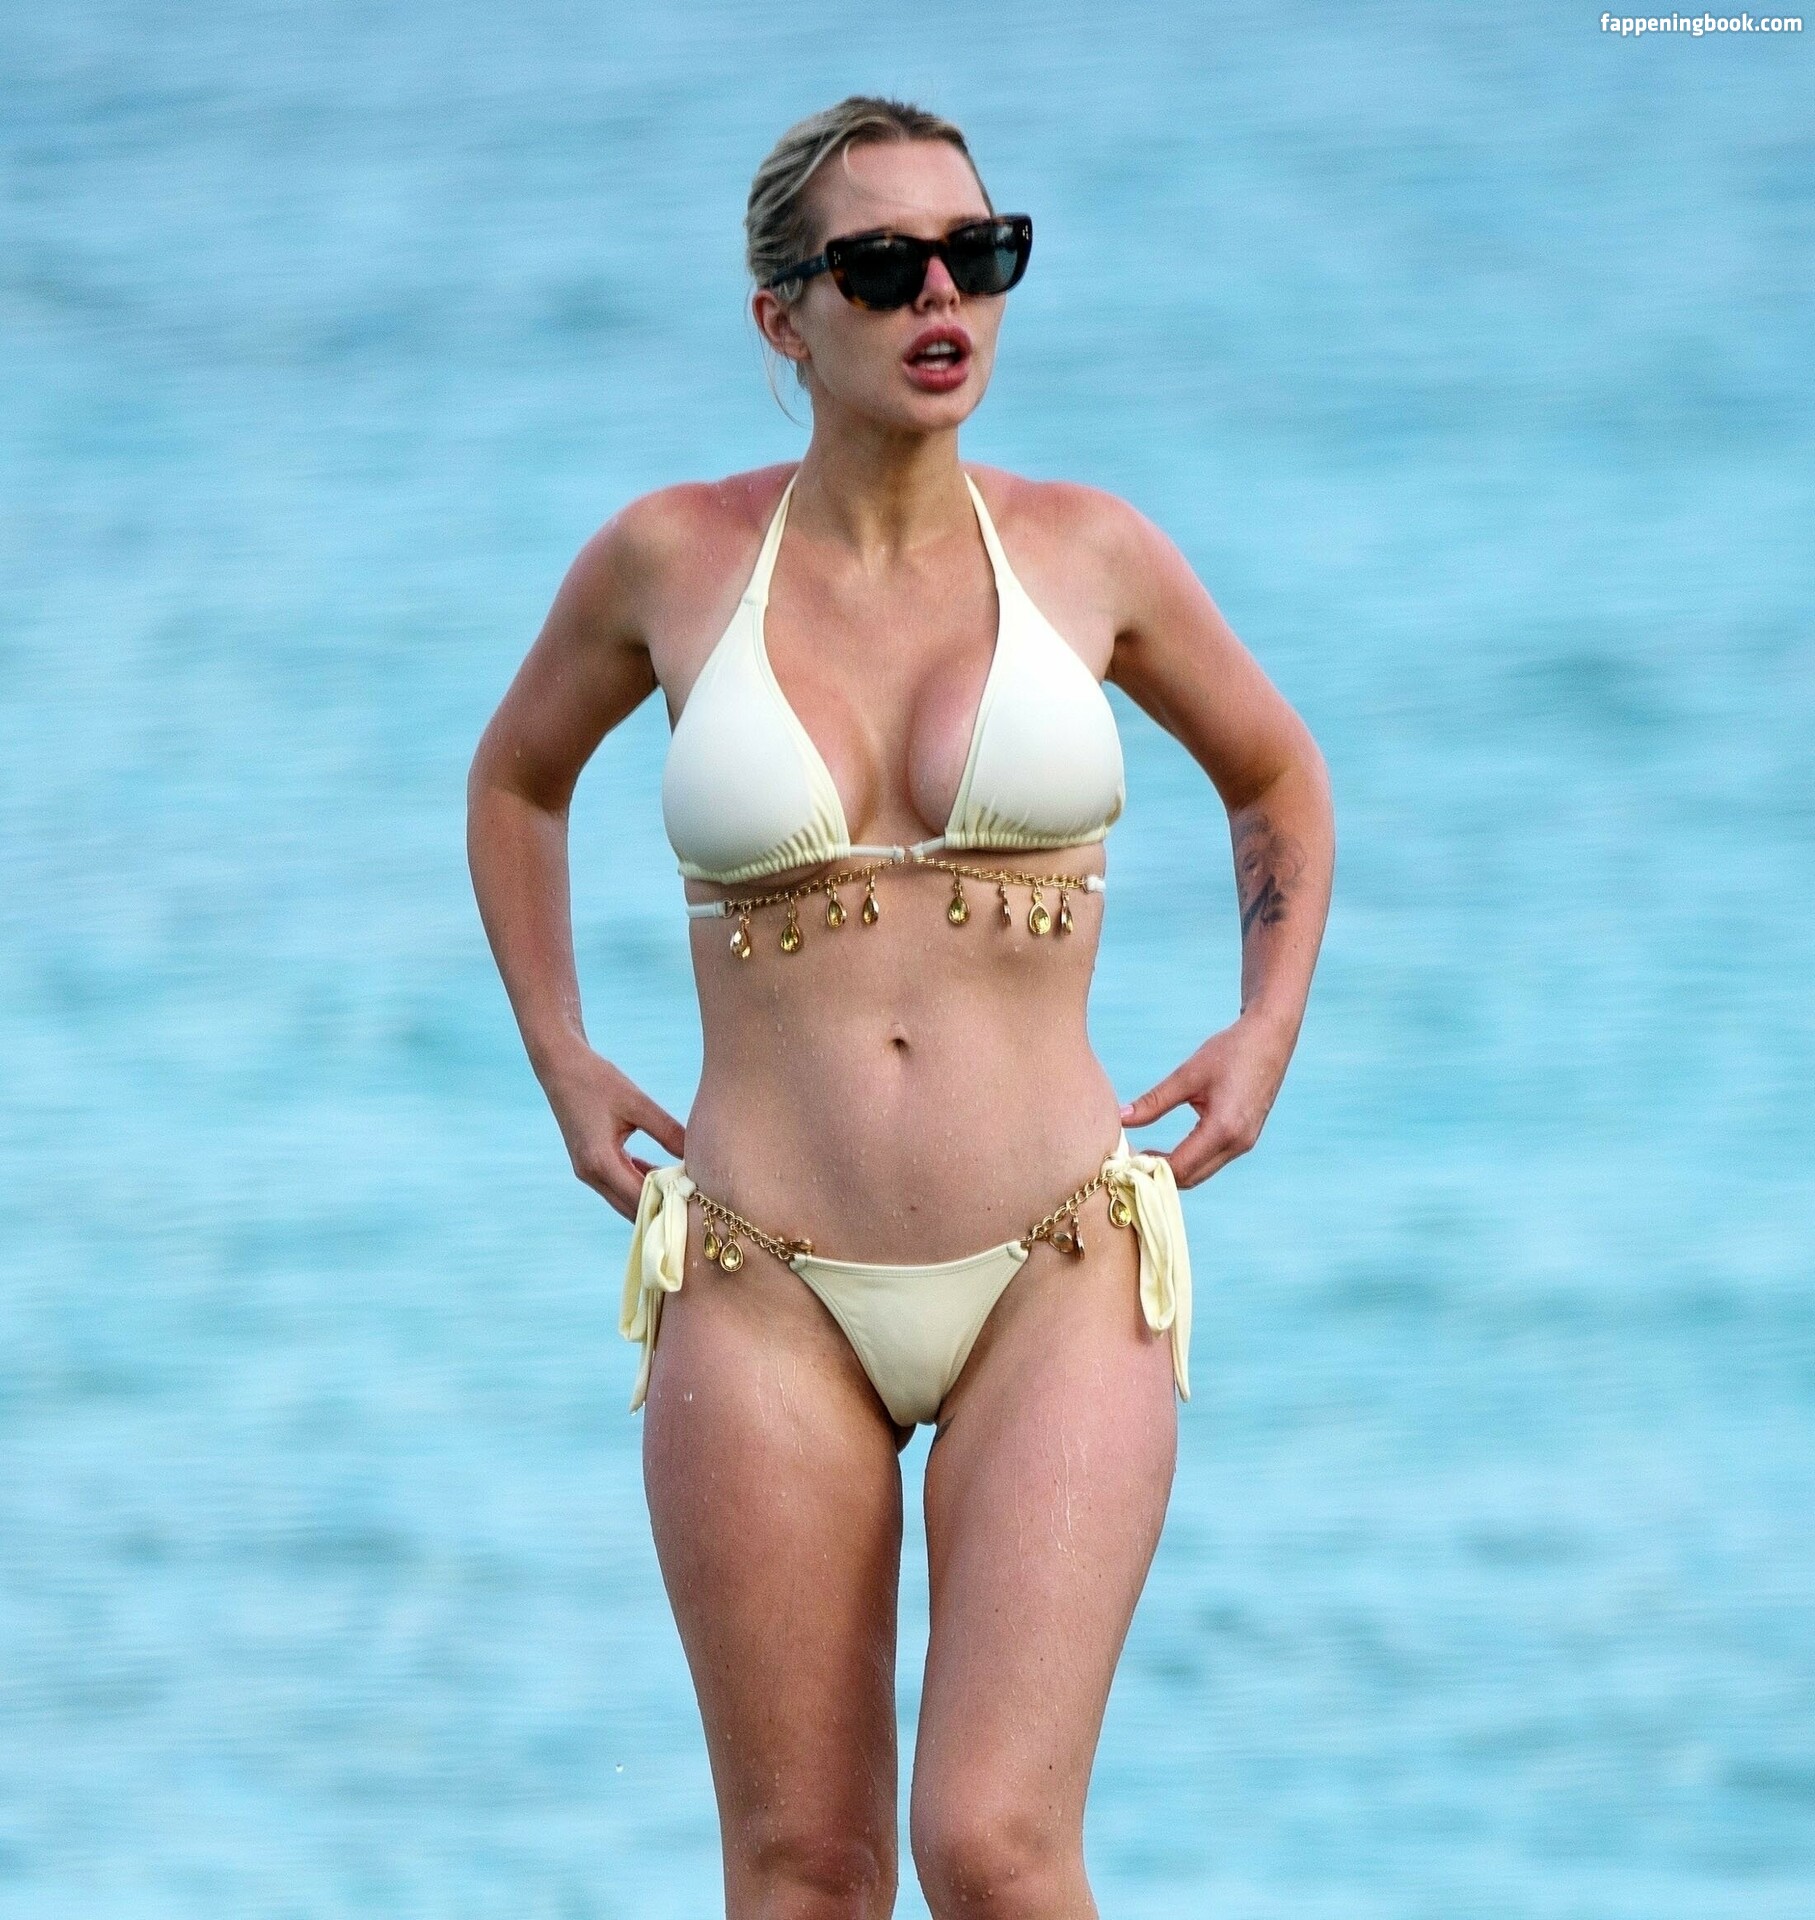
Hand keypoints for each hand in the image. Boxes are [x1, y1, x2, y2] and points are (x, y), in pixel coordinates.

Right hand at [540, 1049, 685, 1220]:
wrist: (561, 1067)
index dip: (670, 1203)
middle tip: (697, 1204)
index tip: (699, 1202)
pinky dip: (639, 1185)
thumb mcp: (638, 1104)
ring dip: (652, 1197)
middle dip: (663, 1208)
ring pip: (625, 1199)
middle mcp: (590, 1174)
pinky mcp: (588, 1164)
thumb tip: (698, 1156)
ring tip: (684, 1191)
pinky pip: (617, 1185)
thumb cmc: (599, 1081)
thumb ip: (668, 1132)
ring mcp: (586, 1172)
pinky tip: (661, 1174)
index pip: (641, 1199)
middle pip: (632, 1208)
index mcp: (600, 1162)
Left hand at [1117, 1011, 1296, 1188]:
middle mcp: (1237, 1143)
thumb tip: (1120, 1119)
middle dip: (1159, 1174)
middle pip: (1191, 1178)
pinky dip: (1190, 1161)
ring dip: (1174, 1169)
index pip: (1180, 1167)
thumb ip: (1153, 1102)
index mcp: (1222, 1129)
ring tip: (1144, 1155)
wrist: (1269, 1038)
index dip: (1150, 1169)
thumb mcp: (1187, 1075)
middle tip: (1130, 1162)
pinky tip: (1168, 1150)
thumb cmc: (1229, 1052)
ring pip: (1202, 1172)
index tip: (1123, 1162)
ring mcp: (1244, 1143)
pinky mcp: (1245, 1138)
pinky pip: (1213, 1161)